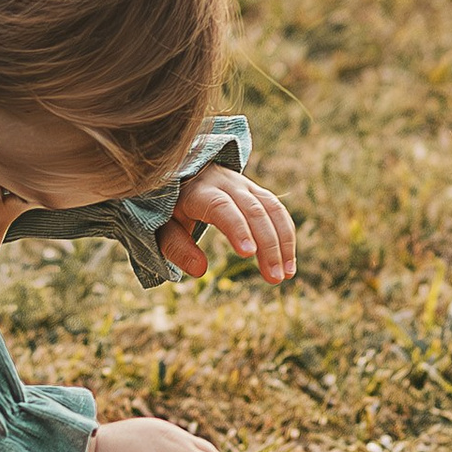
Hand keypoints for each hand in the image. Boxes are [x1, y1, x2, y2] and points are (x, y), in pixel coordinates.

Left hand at [155, 166, 298, 285]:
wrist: (182, 173)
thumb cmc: (170, 206)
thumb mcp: (162, 226)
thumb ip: (176, 247)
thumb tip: (200, 270)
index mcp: (198, 190)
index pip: (221, 206)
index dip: (236, 228)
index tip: (248, 254)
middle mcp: (225, 184)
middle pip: (253, 210)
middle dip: (267, 245)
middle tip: (274, 278)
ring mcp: (244, 185)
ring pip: (272, 208)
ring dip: (283, 241)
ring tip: (286, 275)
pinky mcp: (257, 191)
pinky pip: (278, 210)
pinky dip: (286, 235)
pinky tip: (288, 262)